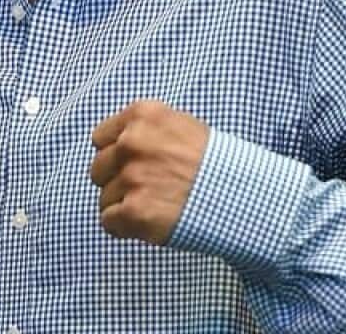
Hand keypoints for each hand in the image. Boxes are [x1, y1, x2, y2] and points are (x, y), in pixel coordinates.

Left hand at [89, 100, 209, 244]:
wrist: (248, 198)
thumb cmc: (217, 166)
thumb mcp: (182, 128)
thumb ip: (145, 133)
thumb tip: (115, 146)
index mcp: (142, 116)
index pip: (100, 138)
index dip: (116, 156)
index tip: (135, 167)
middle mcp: (133, 143)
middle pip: (98, 168)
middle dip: (118, 181)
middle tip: (150, 190)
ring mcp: (133, 177)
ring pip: (104, 197)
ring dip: (125, 206)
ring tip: (159, 206)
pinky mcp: (135, 211)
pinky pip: (108, 221)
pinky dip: (126, 228)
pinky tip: (152, 222)